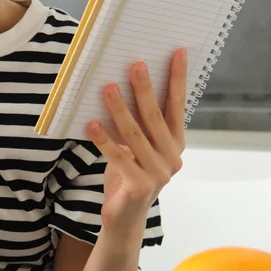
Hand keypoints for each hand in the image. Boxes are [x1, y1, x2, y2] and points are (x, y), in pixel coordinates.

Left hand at [85, 48, 188, 239]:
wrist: (123, 218)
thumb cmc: (128, 174)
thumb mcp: (137, 146)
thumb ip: (139, 123)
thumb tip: (124, 83)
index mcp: (175, 144)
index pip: (178, 106)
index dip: (177, 79)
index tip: (177, 53)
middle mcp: (172, 157)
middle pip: (157, 117)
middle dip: (145, 89)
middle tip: (135, 65)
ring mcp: (158, 174)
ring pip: (136, 134)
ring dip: (120, 109)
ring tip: (107, 87)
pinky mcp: (140, 186)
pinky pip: (119, 157)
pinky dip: (104, 139)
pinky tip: (91, 123)